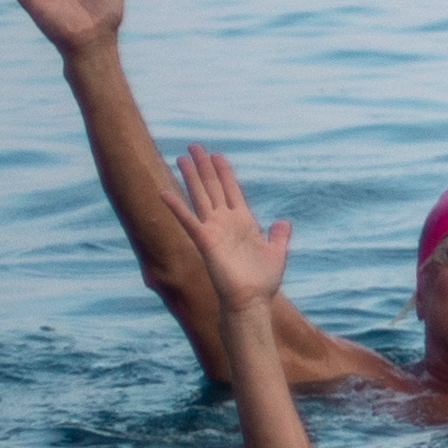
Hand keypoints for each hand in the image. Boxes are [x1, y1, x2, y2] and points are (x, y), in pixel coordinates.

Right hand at [168, 142, 292, 309]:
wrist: (251, 300)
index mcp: (244, 222)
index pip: (232, 190)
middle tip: (194, 146)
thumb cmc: (262, 281)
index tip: (217, 155)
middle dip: (204, 167)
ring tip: (180, 157)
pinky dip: (177, 206)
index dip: (224, 172)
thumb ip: (279, 235)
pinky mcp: (205, 240)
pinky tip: (164, 192)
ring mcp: (214, 229)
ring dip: (190, 177)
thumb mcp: (276, 252)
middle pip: (213, 187)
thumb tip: (283, 222)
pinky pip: (188, 220)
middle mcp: (226, 222)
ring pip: (200, 196)